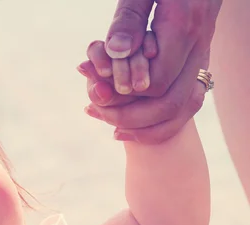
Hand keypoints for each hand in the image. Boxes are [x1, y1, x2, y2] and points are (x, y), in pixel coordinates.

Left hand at [84, 0, 220, 142]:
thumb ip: (129, 20)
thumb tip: (117, 51)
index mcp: (183, 26)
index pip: (154, 82)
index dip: (123, 93)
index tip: (96, 90)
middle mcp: (198, 45)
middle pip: (169, 103)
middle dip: (129, 115)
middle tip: (95, 111)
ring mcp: (203, 55)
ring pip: (183, 108)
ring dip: (145, 126)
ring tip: (113, 129)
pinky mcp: (201, 62)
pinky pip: (191, 102)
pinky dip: (164, 122)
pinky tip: (132, 127)